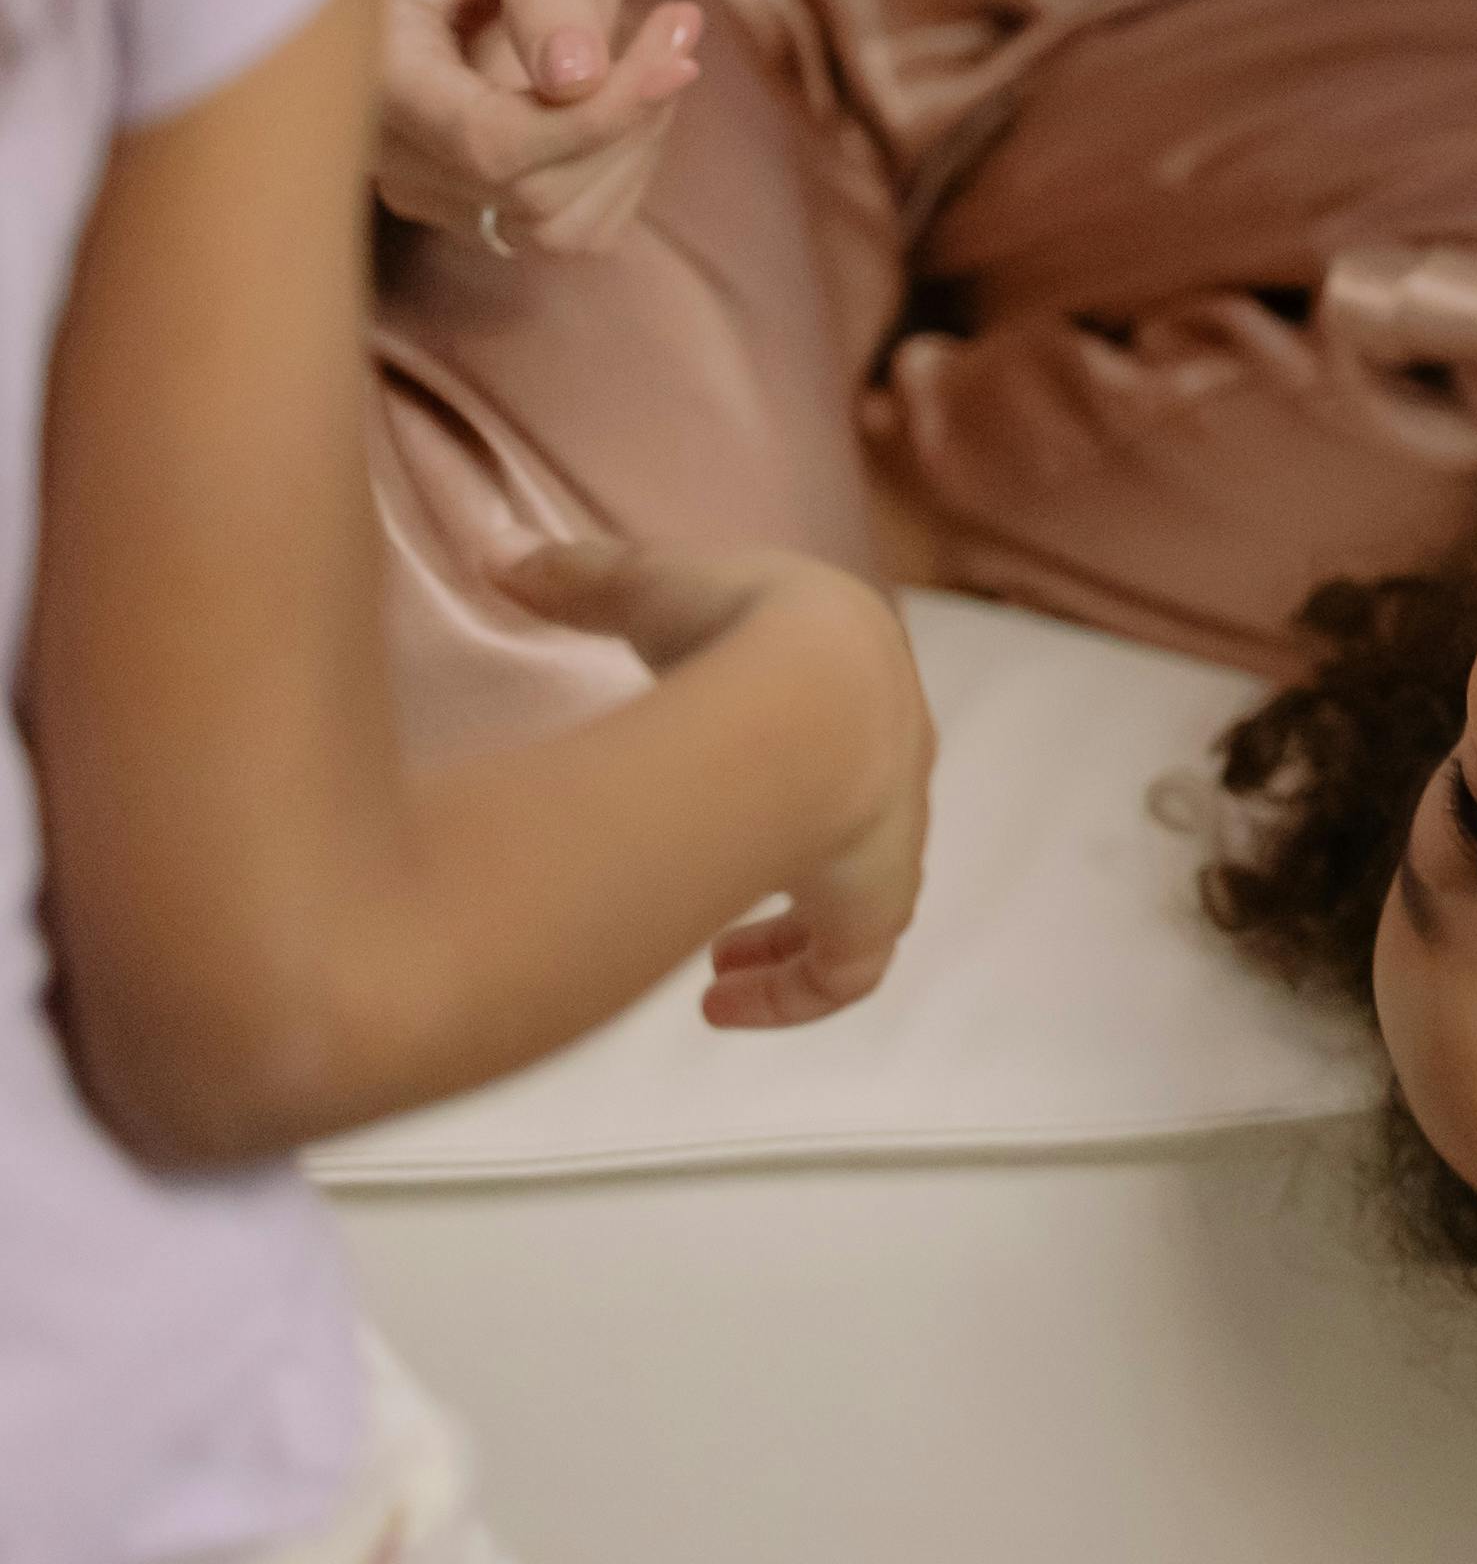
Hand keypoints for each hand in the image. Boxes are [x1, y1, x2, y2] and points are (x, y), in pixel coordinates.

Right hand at [373, 0, 701, 258]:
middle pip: (533, 194)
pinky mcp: (481, 203)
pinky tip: (630, 93)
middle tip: (679, 25)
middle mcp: (389, 147)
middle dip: (630, 116)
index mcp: (375, 70)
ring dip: (635, 144)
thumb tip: (571, 79)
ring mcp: (432, 186)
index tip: (680, 52)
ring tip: (653, 51)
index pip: (488, 144)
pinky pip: (580, 227)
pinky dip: (626, 165)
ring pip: (562, 225)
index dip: (597, 117)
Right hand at [483, 537, 934, 1029]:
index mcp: (852, 687)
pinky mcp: (870, 904)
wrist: (807, 687)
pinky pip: (844, 973)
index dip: (787, 770)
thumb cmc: (732, 624)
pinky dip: (789, 996)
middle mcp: (889, 766)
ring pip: (858, 909)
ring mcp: (888, 838)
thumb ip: (578, 578)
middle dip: (789, 864)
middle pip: (857, 828)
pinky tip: (720, 1006)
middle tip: (725, 899)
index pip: (841, 735)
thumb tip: (500, 556)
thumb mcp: (648, 585)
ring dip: (784, 942)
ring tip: (718, 969)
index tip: (726, 802)